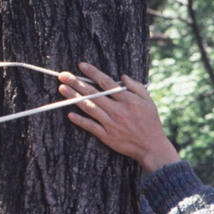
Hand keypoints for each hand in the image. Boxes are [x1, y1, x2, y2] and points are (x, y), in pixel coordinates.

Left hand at [57, 62, 179, 172]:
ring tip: (62, 89)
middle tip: (62, 75)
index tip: (81, 65)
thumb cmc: (151, 123)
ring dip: (74, 98)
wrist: (152, 148)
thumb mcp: (149, 102)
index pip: (106, 83)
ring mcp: (111, 124)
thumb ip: (136, 87)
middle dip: (76, 83)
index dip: (92, 73)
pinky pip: (90, 126)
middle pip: (93, 93)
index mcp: (127, 100)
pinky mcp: (107, 136)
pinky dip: (80, 120)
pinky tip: (69, 114)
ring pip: (89, 107)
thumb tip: (122, 76)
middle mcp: (117, 110)